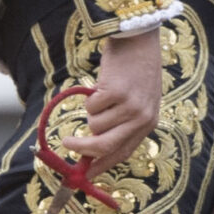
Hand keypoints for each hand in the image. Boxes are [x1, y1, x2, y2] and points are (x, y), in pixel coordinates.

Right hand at [58, 30, 161, 175]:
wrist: (139, 40)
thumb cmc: (134, 71)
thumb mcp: (137, 101)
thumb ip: (122, 124)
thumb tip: (92, 150)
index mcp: (147, 124)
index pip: (123, 153)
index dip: (102, 165)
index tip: (85, 174)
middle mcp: (141, 119)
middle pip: (104, 147)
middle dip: (82, 148)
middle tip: (66, 143)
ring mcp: (130, 106)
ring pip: (93, 124)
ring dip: (91, 111)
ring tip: (103, 94)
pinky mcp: (116, 92)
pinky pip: (90, 106)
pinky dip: (90, 96)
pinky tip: (103, 83)